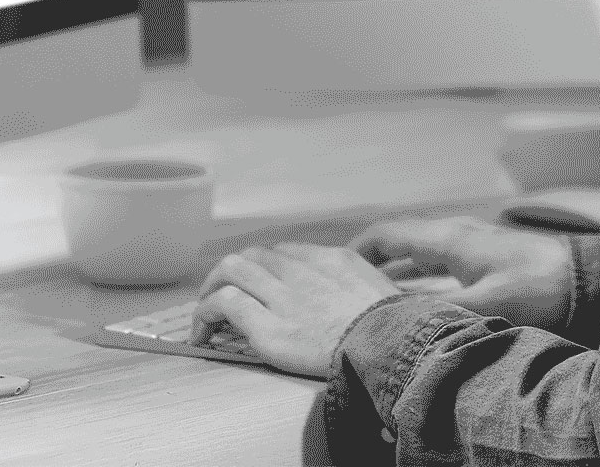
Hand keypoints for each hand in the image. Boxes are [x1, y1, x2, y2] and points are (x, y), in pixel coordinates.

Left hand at [190, 243, 401, 377]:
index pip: (286, 252)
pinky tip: (203, 334)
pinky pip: (225, 304)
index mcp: (334, 260)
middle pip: (254, 255)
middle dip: (233, 272)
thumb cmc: (397, 329)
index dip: (266, 268)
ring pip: (231, 270)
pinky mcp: (268, 326)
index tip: (261, 285)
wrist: (393, 347)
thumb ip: (363, 287)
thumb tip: (361, 300)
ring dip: (211, 289)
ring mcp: (284, 296)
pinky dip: (206, 314)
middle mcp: (304, 270)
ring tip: (205, 311)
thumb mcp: (384, 291)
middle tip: (224, 293)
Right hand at [350, 216, 573, 331]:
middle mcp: (459, 236)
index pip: (390, 235)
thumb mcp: (486, 307)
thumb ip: (440, 316)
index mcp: (451, 240)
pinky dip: (424, 281)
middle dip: (374, 263)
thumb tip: (399, 326)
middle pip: (404, 243)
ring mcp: (477, 247)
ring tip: (377, 296)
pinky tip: (424, 302)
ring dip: (399, 273)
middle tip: (349, 285)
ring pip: (424, 256)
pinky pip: (444, 267)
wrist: (591, 280)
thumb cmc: (541, 289)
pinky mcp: (493, 261)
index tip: (334, 267)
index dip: (359, 250)